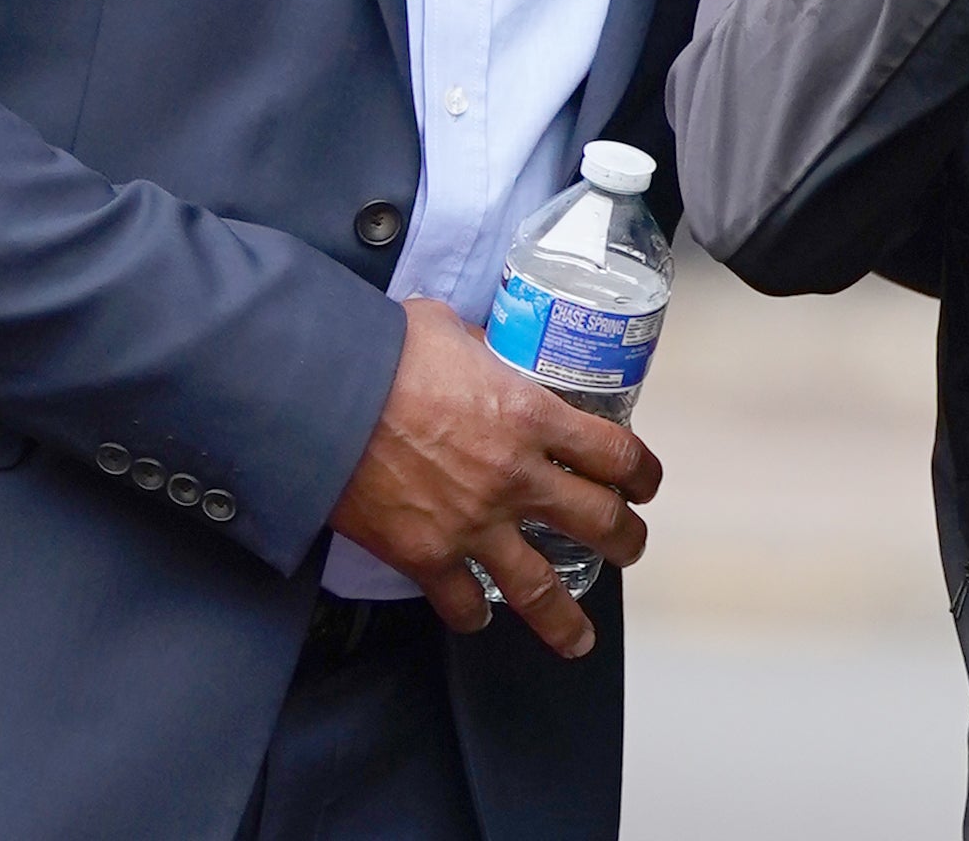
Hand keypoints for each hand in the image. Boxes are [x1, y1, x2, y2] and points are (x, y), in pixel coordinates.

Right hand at [327, 299, 661, 658]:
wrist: (322, 394)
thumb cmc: (383, 352)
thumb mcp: (449, 329)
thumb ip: (481, 349)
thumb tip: (483, 352)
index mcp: (532, 415)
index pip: (616, 453)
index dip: (644, 474)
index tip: (646, 485)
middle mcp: (516, 477)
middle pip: (601, 523)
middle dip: (626, 541)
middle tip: (629, 547)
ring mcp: (474, 523)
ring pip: (542, 588)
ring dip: (567, 618)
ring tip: (579, 638)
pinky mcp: (427, 554)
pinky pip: (463, 602)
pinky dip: (473, 616)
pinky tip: (478, 618)